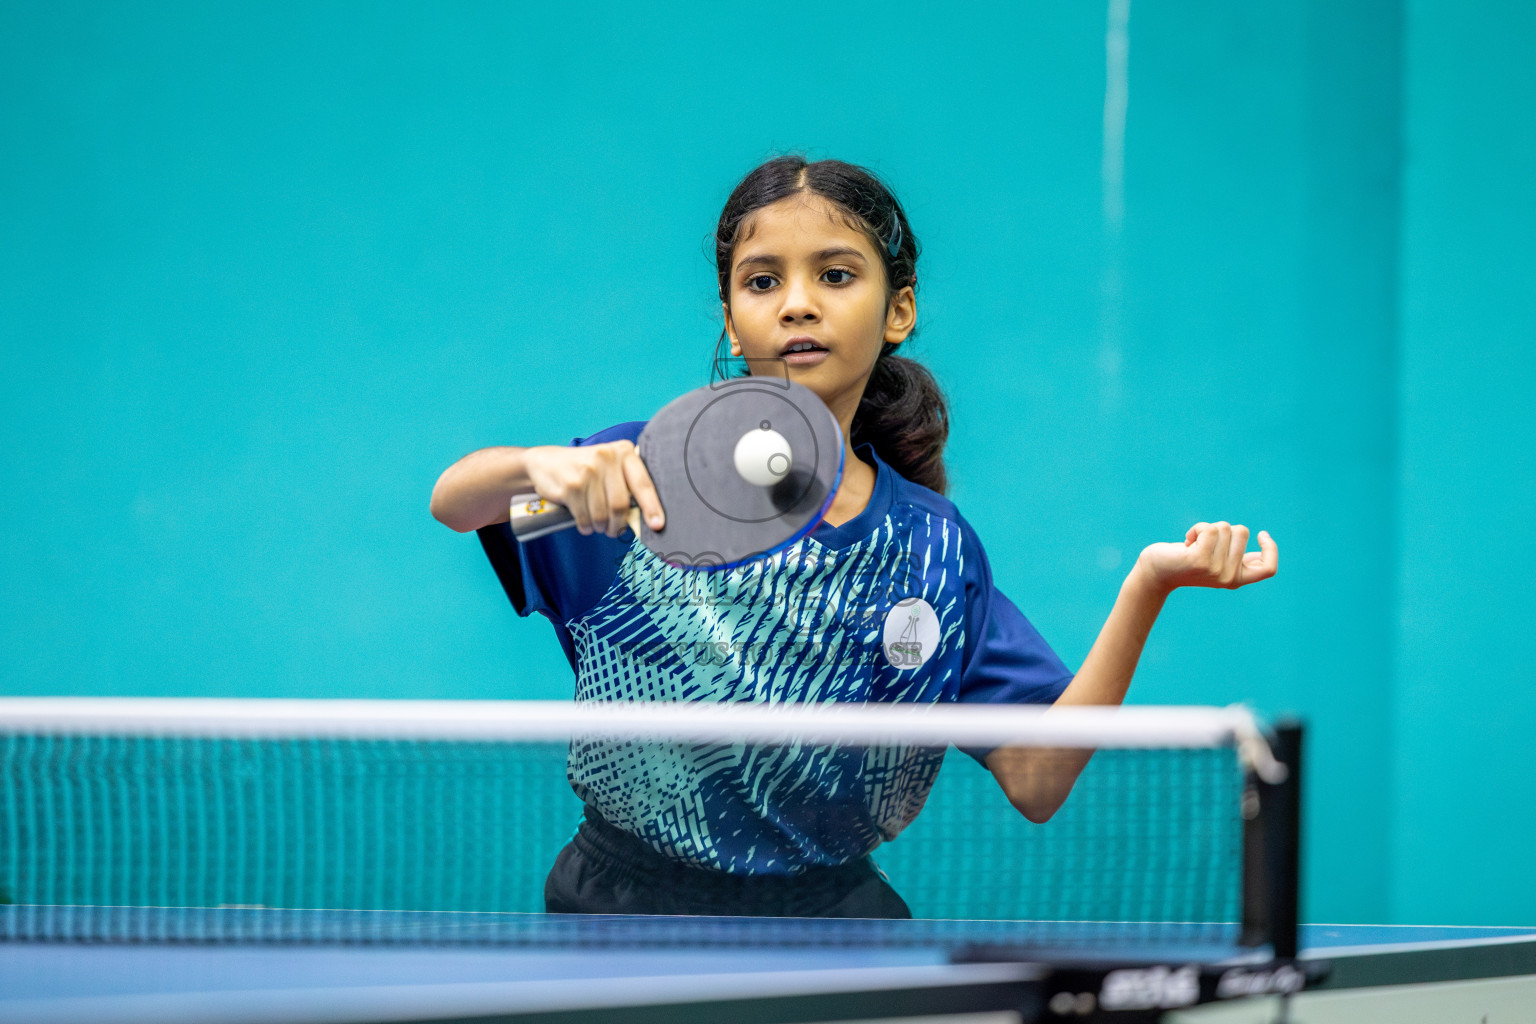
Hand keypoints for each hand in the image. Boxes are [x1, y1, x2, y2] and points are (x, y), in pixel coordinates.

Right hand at [521, 441, 664, 537]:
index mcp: (623, 452)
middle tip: (614, 530)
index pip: (643, 483)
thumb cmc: (585, 469)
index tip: (658, 525)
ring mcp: (587, 471)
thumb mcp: (609, 467)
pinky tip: (585, 523)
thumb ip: (627, 484)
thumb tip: (646, 517)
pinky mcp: (571, 485)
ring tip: (597, 525)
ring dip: (600, 527)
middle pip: (620, 504)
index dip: (652, 507)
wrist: (546, 462)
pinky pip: (585, 517)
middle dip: (618, 524)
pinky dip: (586, 526)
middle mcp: (606, 457)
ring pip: (602, 514)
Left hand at [1135, 522, 1276, 594]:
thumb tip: (1256, 554)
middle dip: (1222, 529)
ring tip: (1193, 544)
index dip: (1271, 549)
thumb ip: (1235, 559)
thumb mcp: (1216, 561)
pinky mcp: (1199, 561)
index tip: (1262, 534)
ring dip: (1207, 528)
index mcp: (1237, 579)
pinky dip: (1196, 528)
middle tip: (1204, 544)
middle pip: (1242, 533)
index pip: (1268, 569)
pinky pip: (1208, 529)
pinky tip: (1186, 542)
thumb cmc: (1186, 562)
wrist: (1156, 572)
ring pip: (1225, 528)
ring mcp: (1215, 570)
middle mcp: (1228, 578)